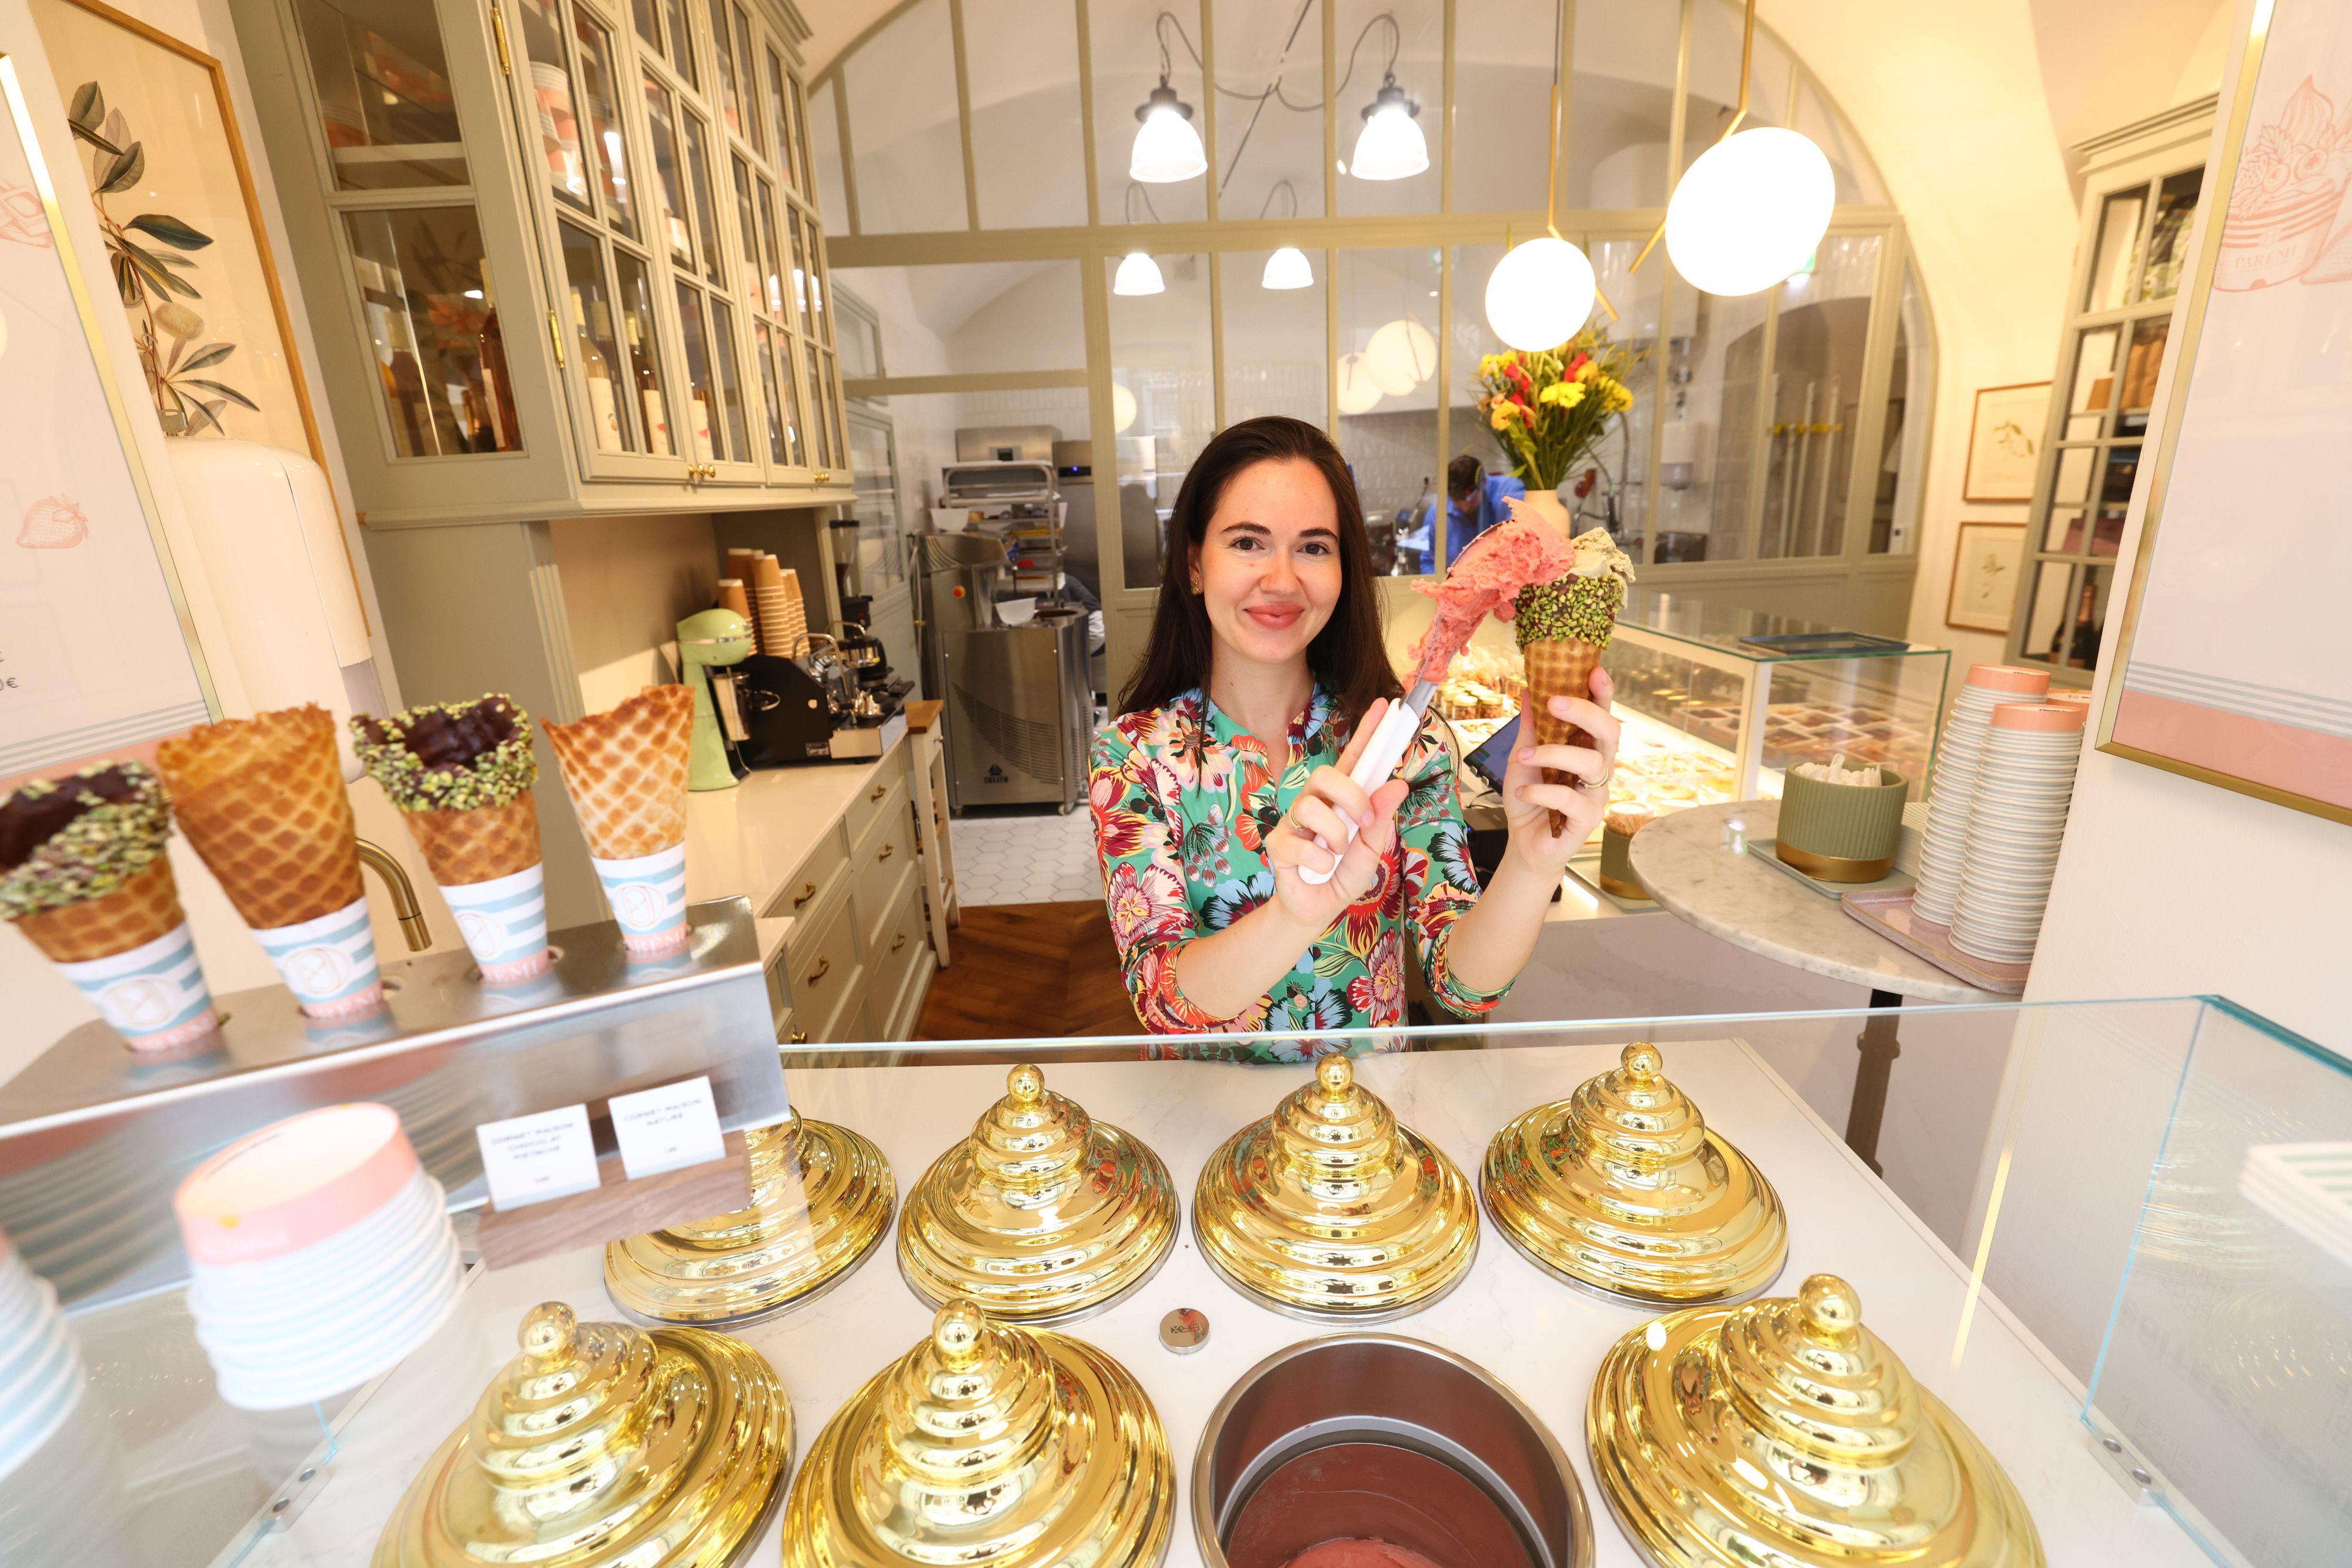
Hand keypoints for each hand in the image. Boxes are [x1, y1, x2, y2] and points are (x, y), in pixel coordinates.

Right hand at [1265, 695, 1411, 926]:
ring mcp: (1294, 820)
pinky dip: (1320, 863)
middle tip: (1362, 820)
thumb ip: (1381, 820)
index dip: (1368, 731)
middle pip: (1326, 774)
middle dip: (1351, 795)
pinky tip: (1319, 870)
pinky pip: (1300, 844)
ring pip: (1311, 806)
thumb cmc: (1343, 874)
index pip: (1355, 758)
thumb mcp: (1371, 851)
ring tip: (1336, 854)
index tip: (1387, 705)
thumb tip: (1398, 784)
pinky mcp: (1277, 842)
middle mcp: (1316, 802)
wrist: (1317, 910)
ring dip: (1334, 836)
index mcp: (1342, 799)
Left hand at [1502, 667, 1620, 872]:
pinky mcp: (1588, 819)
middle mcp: (1599, 768)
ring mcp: (1597, 794)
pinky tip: (1523, 792)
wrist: (1524, 842)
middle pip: (1609, 732)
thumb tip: (1528, 690)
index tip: (1594, 670)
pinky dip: (1541, 791)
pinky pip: (1570, 798)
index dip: (1603, 693)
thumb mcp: (1522, 757)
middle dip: (1584, 711)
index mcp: (1586, 748)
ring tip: (1524, 757)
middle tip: (1554, 702)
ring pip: (1591, 763)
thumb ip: (1530, 727)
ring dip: (1553, 754)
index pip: (1602, 715)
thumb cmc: (1529, 798)